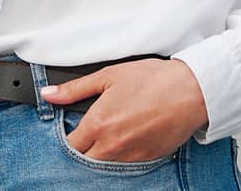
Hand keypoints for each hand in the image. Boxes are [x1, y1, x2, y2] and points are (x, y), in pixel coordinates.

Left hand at [39, 58, 208, 162]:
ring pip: (105, 164)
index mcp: (99, 124)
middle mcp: (112, 145)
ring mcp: (130, 156)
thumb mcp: (108, 76)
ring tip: (113, 130)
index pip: (71, 145)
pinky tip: (130, 135)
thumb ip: (74, 89)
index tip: (75, 127)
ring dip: (103, 152)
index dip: (70, 136)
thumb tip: (49, 94)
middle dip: (84, 147)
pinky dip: (122, 154)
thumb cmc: (152, 80)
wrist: (191, 91)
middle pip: (85, 159)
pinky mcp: (147, 159)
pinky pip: (126, 164)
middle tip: (93, 130)